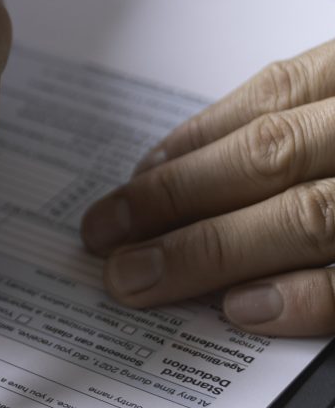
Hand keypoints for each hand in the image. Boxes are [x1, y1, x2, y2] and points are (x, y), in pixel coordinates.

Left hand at [81, 42, 334, 333]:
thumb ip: (299, 125)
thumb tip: (183, 166)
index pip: (273, 98)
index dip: (193, 142)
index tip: (128, 181)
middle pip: (269, 156)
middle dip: (174, 198)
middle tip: (103, 236)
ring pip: (305, 216)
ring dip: (211, 251)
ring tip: (138, 279)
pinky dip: (301, 295)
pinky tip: (238, 309)